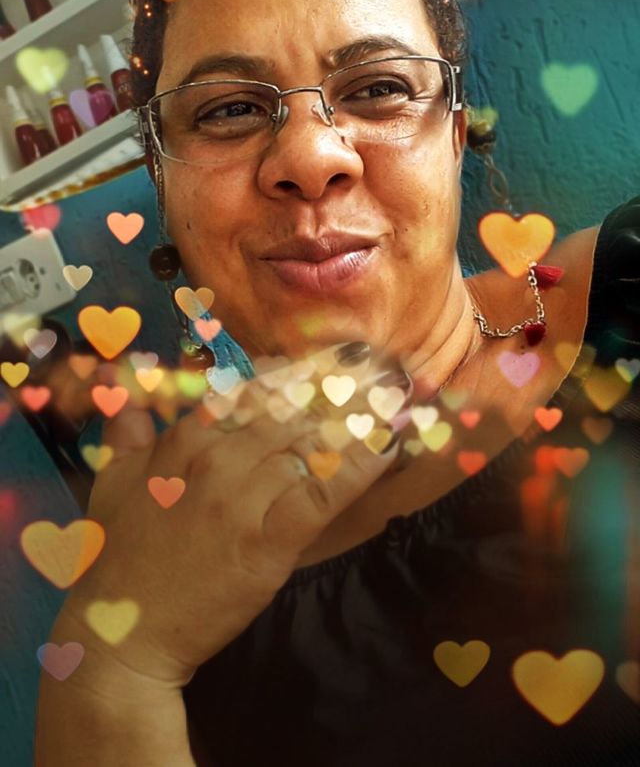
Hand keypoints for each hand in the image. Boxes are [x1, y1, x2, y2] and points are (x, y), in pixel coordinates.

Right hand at [60, 342, 412, 686]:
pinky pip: (323, 495)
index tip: (323, 367)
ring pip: (309, 447)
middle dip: (332, 395)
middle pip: (288, 415)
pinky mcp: (269, 540)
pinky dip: (360, 469)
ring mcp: (244, 498)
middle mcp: (218, 458)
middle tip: (375, 377)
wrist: (124, 629)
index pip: (248, 392)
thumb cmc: (122, 554)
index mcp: (184, 440)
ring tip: (393, 406)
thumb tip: (125, 377)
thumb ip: (126, 425)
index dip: (290, 377)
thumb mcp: (113, 479)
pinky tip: (389, 449)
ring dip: (354, 425)